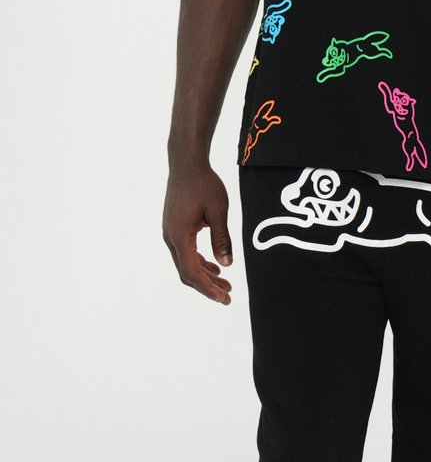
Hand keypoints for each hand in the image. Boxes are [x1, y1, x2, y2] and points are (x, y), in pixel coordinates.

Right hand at [162, 162, 233, 303]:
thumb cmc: (204, 183)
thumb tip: (227, 265)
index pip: (191, 272)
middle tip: (228, 295)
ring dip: (204, 274)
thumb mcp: (219, 211)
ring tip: (225, 283)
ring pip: (186, 262)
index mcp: (179, 236)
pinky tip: (214, 264)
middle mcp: (171, 238)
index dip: (207, 288)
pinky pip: (185, 251)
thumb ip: (222, 239)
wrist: (186, 163)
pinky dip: (199, 261)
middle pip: (187, 272)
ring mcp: (170, 232)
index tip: (224, 298)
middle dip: (207, 286)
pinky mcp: (174, 226)